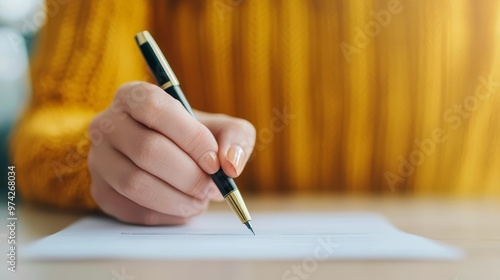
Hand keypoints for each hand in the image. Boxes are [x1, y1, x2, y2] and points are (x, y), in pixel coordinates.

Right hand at [88, 82, 254, 224]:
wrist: (165, 157)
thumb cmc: (193, 139)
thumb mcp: (221, 127)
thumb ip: (236, 137)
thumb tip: (230, 163)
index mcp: (134, 97)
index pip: (156, 110)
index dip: (190, 138)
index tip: (214, 162)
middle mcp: (108, 124)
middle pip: (147, 150)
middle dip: (189, 176)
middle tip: (213, 189)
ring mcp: (99, 159)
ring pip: (135, 183)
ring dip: (177, 199)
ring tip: (200, 201)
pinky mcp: (101, 191)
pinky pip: (131, 209)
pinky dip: (164, 215)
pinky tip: (182, 209)